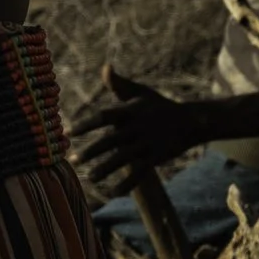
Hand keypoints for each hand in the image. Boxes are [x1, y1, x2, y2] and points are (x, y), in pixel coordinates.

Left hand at [69, 66, 202, 195]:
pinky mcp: (156, 157)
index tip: (68, 133)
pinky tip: (113, 192)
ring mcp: (147, 144)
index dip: (86, 124)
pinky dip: (127, 183)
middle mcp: (137, 127)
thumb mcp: (140, 92)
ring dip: (105, 169)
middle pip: (110, 141)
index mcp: (130, 111)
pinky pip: (140, 173)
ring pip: (123, 159)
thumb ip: (119, 84)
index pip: (104, 117)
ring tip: (90, 179)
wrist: (190, 120)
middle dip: (91, 151)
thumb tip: (105, 67)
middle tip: (73, 160)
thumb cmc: (158, 105)